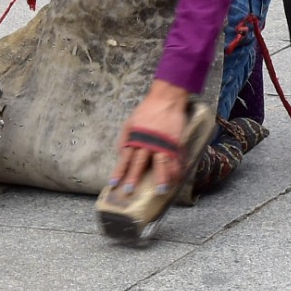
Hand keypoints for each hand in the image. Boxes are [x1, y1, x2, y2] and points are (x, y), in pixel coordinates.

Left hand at [107, 80, 189, 197]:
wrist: (166, 99)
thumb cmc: (146, 110)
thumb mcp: (130, 122)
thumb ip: (125, 139)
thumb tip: (121, 154)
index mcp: (135, 138)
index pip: (125, 158)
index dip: (119, 171)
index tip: (113, 184)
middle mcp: (148, 142)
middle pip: (140, 163)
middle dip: (134, 178)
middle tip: (130, 191)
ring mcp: (163, 143)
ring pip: (161, 163)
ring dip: (161, 178)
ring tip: (161, 191)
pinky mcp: (175, 142)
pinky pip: (176, 158)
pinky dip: (177, 169)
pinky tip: (177, 179)